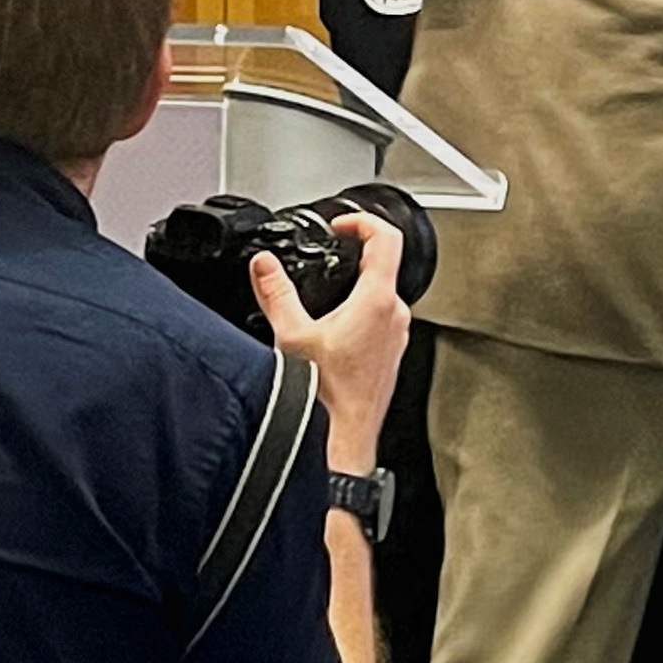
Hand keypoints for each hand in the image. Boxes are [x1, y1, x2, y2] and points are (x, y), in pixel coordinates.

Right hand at [255, 209, 411, 462]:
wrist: (341, 441)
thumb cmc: (326, 399)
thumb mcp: (291, 335)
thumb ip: (276, 293)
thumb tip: (265, 265)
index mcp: (377, 302)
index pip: (387, 239)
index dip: (364, 221)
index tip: (342, 224)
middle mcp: (396, 317)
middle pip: (385, 265)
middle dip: (356, 253)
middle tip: (331, 249)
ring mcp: (397, 337)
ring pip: (383, 294)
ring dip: (357, 285)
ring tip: (328, 288)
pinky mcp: (391, 355)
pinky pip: (380, 320)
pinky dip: (359, 311)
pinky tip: (333, 326)